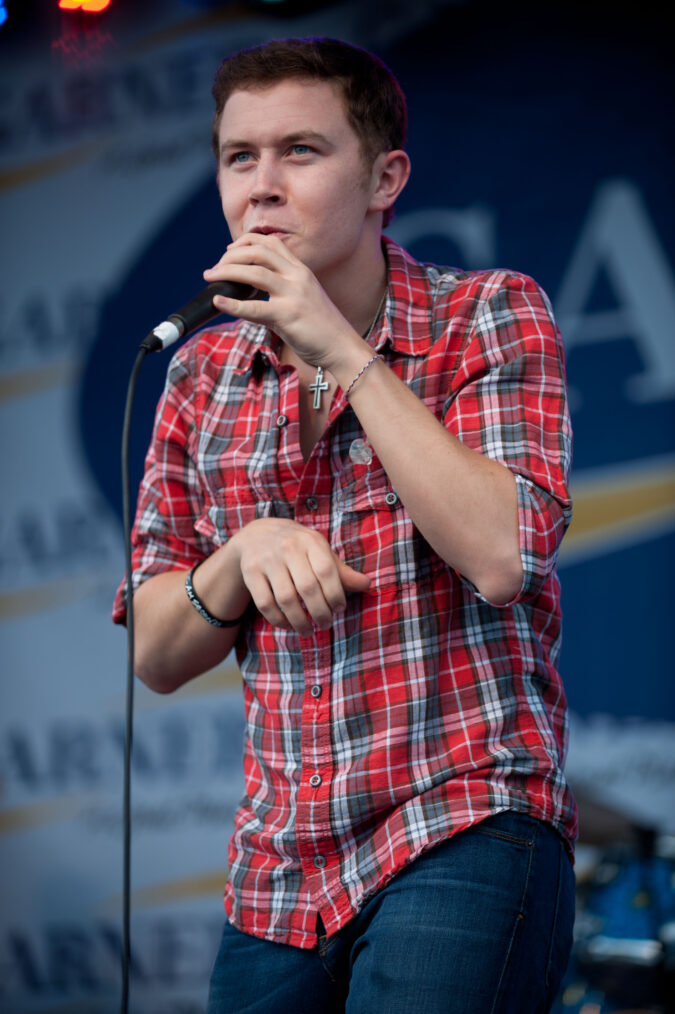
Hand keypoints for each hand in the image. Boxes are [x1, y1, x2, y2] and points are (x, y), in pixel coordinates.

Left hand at [203, 233, 361, 370]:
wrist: (342, 347)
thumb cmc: (321, 328)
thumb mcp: (302, 300)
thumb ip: (279, 291)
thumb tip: (249, 292)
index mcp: (301, 271)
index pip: (270, 243)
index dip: (246, 242)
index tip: (229, 252)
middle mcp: (298, 276)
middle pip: (258, 252)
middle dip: (230, 257)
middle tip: (214, 269)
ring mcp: (293, 294)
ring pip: (254, 273)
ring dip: (226, 272)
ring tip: (210, 277)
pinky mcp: (288, 315)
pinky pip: (254, 307)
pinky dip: (232, 303)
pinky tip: (218, 301)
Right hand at [230, 518, 369, 636]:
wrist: (257, 535)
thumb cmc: (298, 547)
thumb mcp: (319, 551)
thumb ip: (341, 571)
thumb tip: (367, 585)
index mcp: (310, 540)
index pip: (327, 571)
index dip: (336, 595)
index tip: (339, 609)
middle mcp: (288, 547)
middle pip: (307, 588)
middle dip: (320, 612)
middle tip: (326, 624)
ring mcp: (267, 560)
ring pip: (286, 599)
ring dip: (299, 621)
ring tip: (308, 631)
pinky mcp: (250, 572)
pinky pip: (265, 603)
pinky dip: (278, 620)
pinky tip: (288, 625)